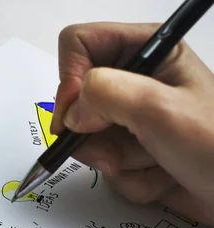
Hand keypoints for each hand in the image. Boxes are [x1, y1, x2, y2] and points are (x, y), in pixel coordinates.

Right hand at [51, 22, 213, 225]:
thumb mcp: (160, 109)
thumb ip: (106, 95)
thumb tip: (71, 113)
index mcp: (147, 50)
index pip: (79, 44)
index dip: (70, 78)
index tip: (78, 115)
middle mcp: (135, 81)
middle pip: (76, 100)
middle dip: (94, 134)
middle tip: (117, 152)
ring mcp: (131, 118)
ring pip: (88, 138)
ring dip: (117, 161)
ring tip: (154, 163)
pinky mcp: (131, 150)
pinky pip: (105, 164)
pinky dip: (130, 179)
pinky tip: (161, 177)